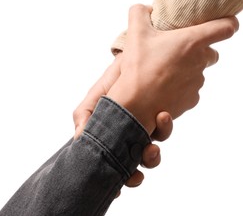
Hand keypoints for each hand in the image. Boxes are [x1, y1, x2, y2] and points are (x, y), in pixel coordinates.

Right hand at [72, 53, 172, 194]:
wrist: (139, 55)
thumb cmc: (115, 75)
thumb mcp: (97, 93)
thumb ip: (85, 114)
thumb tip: (78, 139)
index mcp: (110, 131)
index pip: (109, 160)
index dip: (114, 176)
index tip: (117, 187)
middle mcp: (129, 134)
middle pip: (131, 163)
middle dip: (134, 173)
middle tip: (136, 172)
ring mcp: (146, 128)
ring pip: (150, 153)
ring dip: (151, 156)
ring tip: (153, 146)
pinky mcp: (161, 119)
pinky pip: (163, 132)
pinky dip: (163, 130)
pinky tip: (162, 117)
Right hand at [107, 4, 238, 131]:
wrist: (136, 104)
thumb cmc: (139, 67)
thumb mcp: (136, 32)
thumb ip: (140, 12)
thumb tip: (147, 9)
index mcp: (192, 41)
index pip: (226, 28)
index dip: (230, 23)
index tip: (228, 23)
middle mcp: (201, 61)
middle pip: (211, 53)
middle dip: (199, 51)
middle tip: (176, 51)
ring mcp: (198, 82)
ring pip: (199, 72)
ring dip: (187, 70)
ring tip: (164, 72)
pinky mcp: (192, 100)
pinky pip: (191, 90)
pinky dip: (181, 88)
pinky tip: (164, 88)